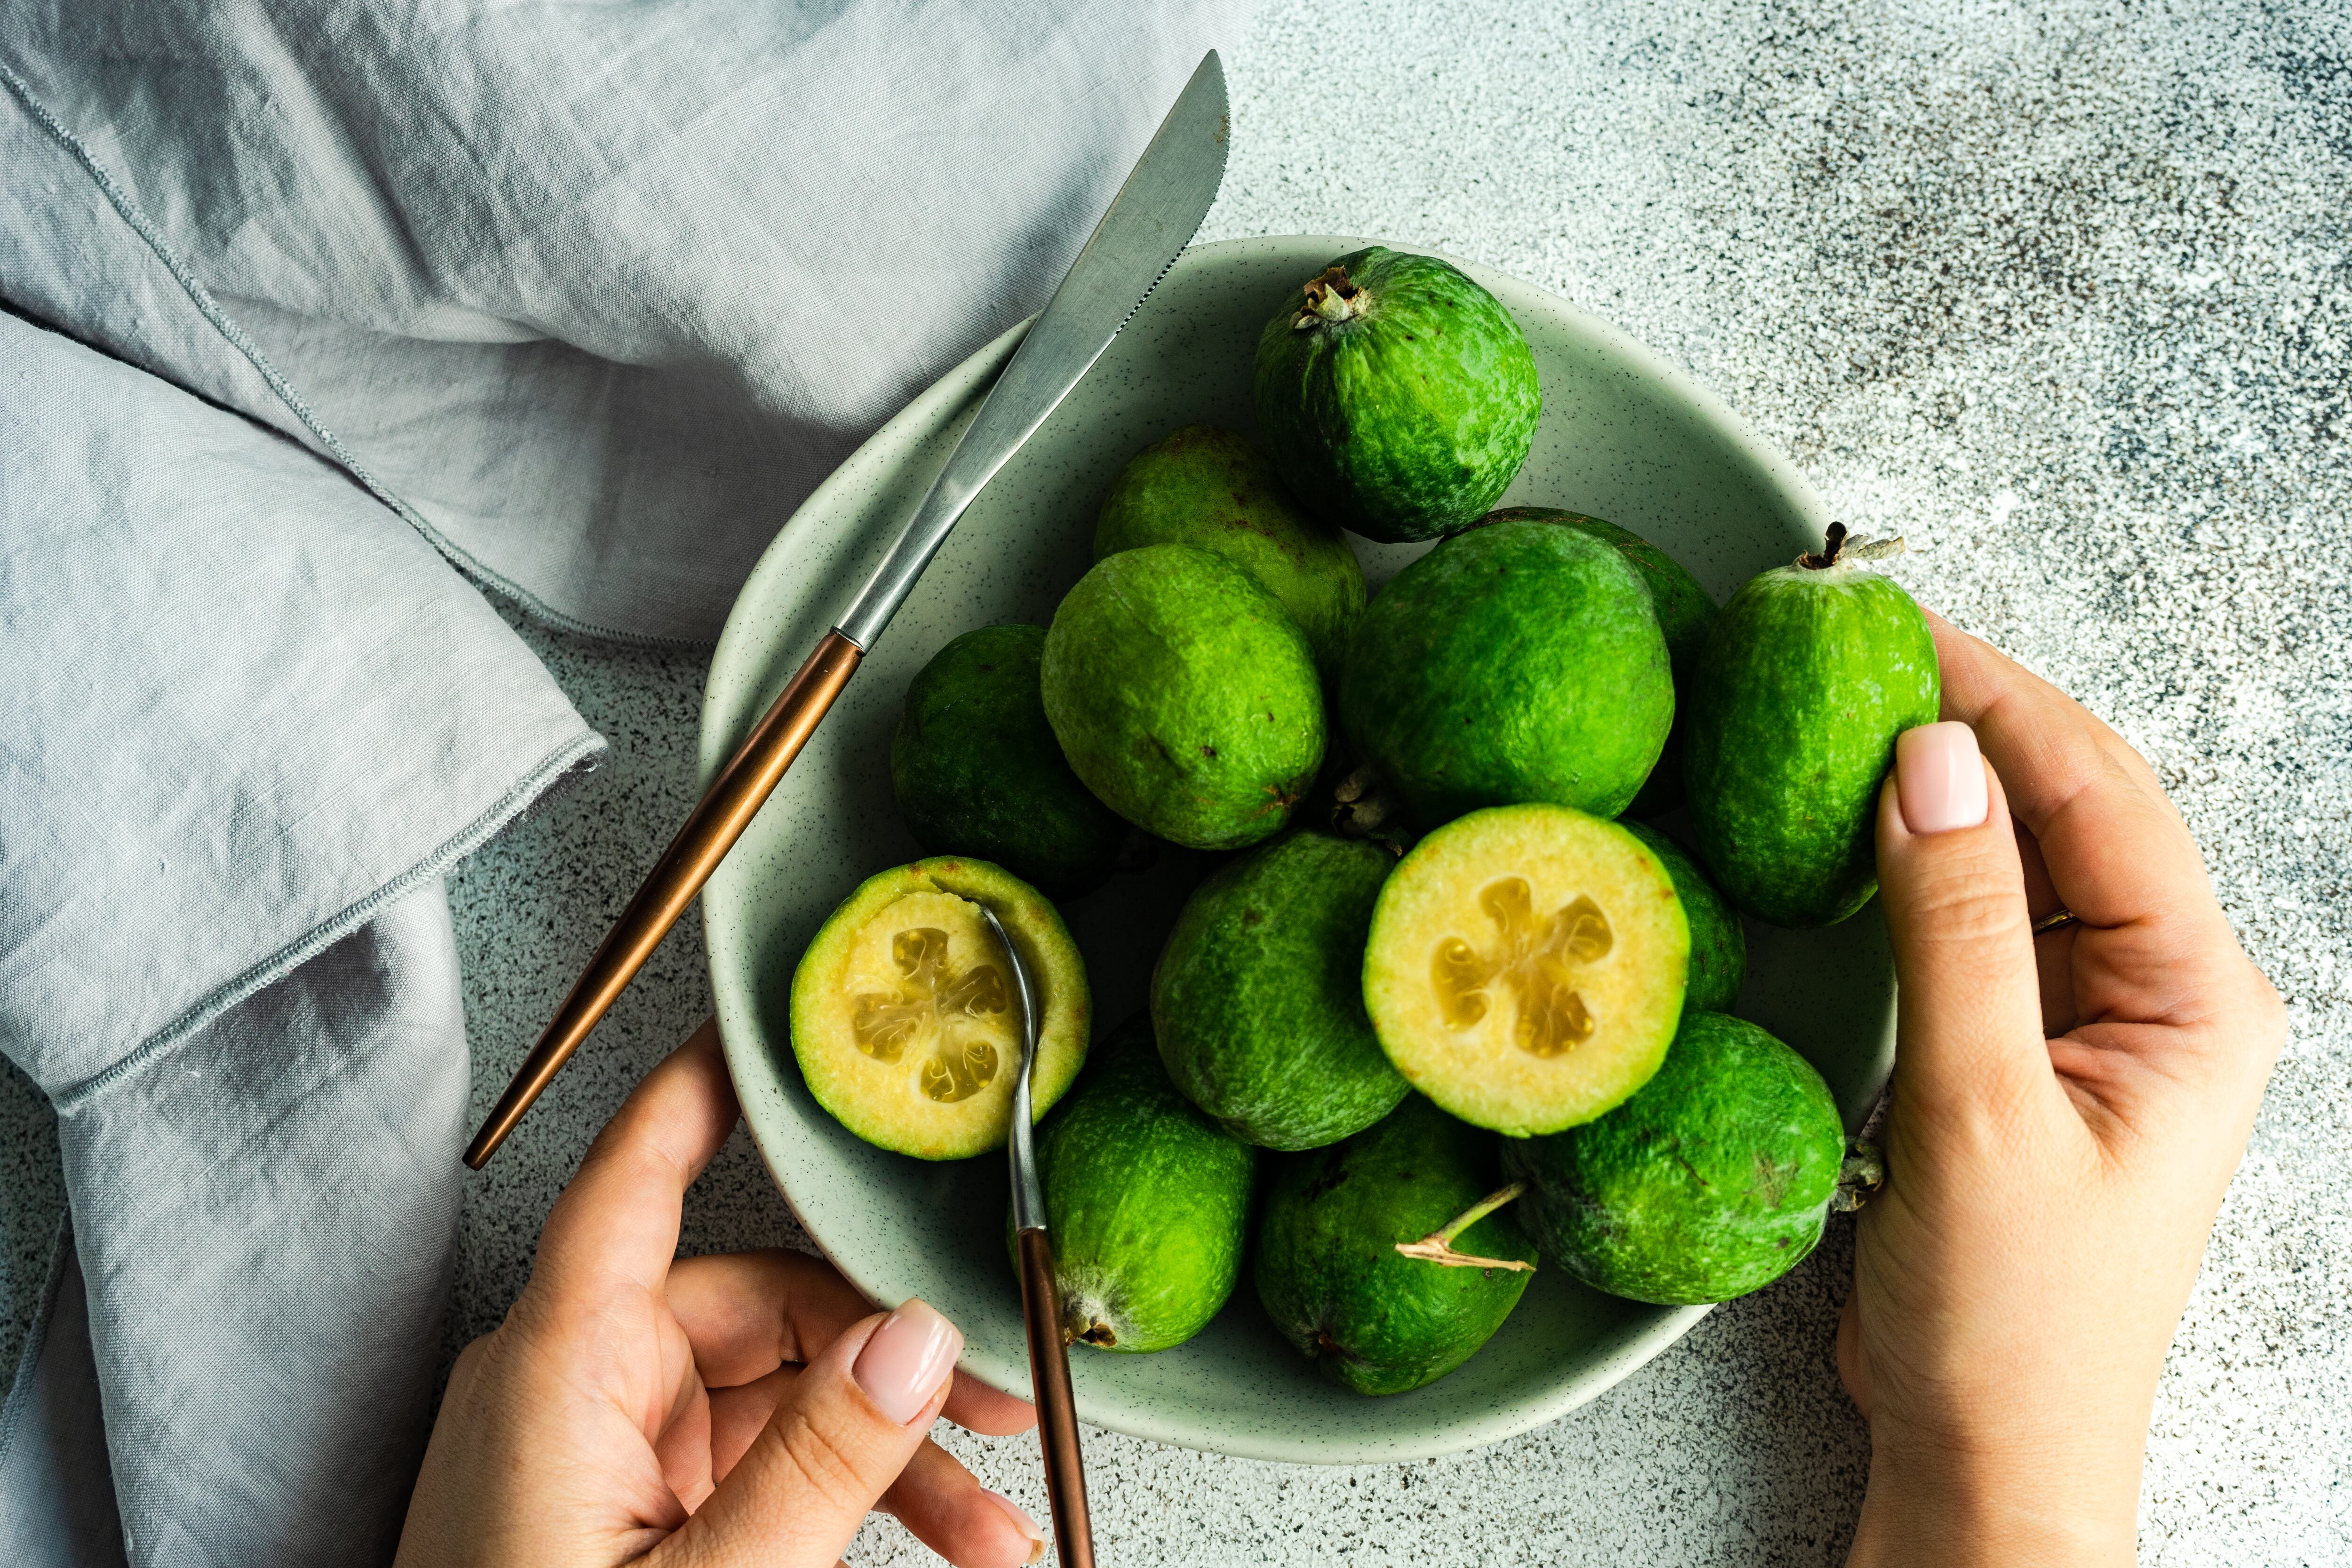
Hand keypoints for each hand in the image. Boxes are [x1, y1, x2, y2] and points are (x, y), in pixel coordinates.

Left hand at [396, 1022, 1046, 1567]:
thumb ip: (820, 1460)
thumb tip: (918, 1338)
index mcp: (561, 1371)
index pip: (637, 1183)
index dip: (702, 1090)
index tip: (770, 1026)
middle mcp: (577, 1389)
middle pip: (760, 1308)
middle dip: (892, 1360)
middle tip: (1000, 1398)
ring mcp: (601, 1456)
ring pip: (779, 1401)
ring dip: (893, 1458)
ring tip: (993, 1532)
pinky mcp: (626, 1516)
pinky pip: (756, 1470)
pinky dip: (843, 1502)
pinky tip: (937, 1552)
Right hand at [1839, 615, 2283, 1564]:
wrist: (1988, 1452)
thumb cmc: (2012, 1321)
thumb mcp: (1979, 1113)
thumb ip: (1959, 931)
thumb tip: (1933, 761)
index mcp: (2197, 1001)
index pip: (2102, 799)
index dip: (2003, 700)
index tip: (1899, 629)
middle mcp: (2163, 994)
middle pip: (2076, 808)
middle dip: (1978, 719)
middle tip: (1860, 644)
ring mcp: (2094, 1020)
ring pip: (2025, 855)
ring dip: (1946, 782)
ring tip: (1847, 708)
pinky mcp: (2025, 1047)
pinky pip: (1980, 918)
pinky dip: (1921, 860)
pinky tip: (1862, 821)